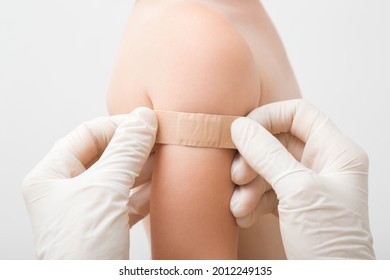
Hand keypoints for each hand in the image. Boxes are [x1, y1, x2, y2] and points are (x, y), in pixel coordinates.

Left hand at [22, 107, 156, 258]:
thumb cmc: (83, 248)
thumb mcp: (104, 190)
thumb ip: (126, 151)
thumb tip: (143, 118)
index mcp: (52, 175)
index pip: (89, 134)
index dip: (120, 126)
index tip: (149, 123)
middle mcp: (68, 190)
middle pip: (107, 154)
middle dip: (136, 147)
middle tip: (164, 139)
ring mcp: (89, 208)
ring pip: (121, 177)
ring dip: (145, 167)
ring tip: (169, 158)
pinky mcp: (108, 226)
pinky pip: (130, 199)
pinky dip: (148, 191)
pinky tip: (164, 184)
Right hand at [230, 99, 374, 258]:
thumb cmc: (330, 245)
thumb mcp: (299, 193)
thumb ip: (267, 154)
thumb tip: (240, 126)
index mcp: (336, 153)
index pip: (299, 114)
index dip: (268, 118)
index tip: (243, 133)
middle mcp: (321, 165)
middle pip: (276, 142)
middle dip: (252, 159)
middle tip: (237, 175)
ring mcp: (305, 186)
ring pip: (266, 168)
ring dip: (247, 185)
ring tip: (239, 205)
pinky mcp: (291, 206)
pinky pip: (263, 191)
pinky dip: (250, 201)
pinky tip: (244, 215)